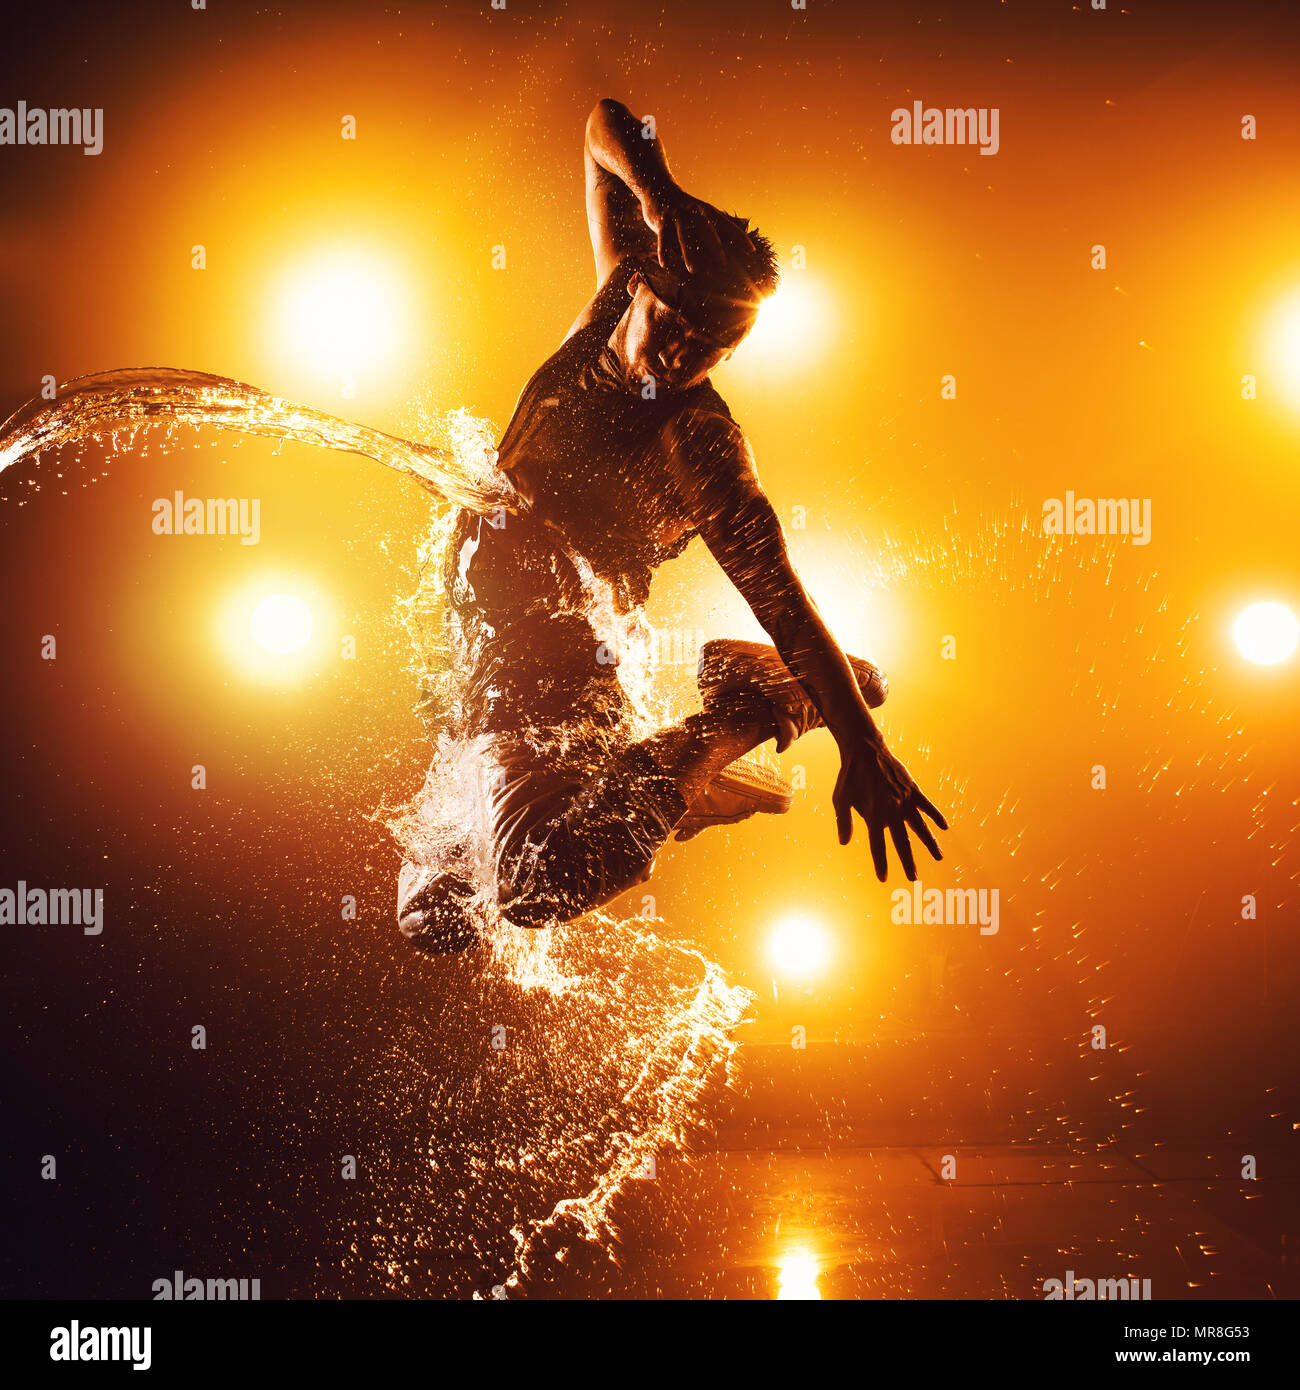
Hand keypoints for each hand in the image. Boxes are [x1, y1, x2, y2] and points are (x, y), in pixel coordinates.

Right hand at [643, 185, 753, 276]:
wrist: (658, 187)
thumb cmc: (685, 206)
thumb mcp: (704, 210)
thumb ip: (721, 220)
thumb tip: (745, 225)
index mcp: (707, 212)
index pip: (727, 225)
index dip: (739, 237)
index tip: (752, 250)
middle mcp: (694, 213)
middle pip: (707, 230)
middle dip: (715, 246)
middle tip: (724, 264)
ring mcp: (677, 217)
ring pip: (684, 237)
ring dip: (689, 254)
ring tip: (694, 271)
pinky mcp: (662, 221)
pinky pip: (663, 238)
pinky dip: (663, 251)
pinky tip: (665, 265)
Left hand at [832, 731, 947, 881]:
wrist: (864, 750)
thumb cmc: (849, 776)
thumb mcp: (840, 799)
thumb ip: (844, 821)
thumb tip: (844, 843)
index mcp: (872, 815)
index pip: (877, 845)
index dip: (880, 863)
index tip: (883, 879)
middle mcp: (891, 811)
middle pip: (902, 842)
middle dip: (908, 862)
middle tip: (913, 878)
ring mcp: (904, 800)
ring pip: (920, 827)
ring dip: (930, 843)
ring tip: (939, 858)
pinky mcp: (913, 789)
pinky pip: (927, 805)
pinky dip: (936, 816)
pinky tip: (944, 827)